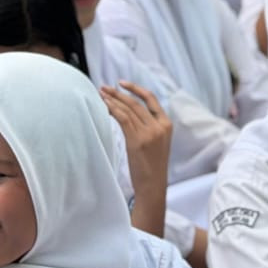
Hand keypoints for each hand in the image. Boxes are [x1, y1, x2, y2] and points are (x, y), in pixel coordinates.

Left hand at [101, 81, 171, 196]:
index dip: (137, 89)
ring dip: (113, 99)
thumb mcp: (157, 143)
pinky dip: (113, 109)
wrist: (153, 183)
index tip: (123, 83)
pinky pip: (123, 118)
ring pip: (129, 109)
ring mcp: (149, 133)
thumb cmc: (152, 166)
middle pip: (137, 103)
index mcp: (167, 125)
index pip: (152, 100)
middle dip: (119, 93)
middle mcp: (159, 126)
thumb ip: (150, 127)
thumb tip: (131, 114)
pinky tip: (104, 104)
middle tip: (104, 87)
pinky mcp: (137, 140)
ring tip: (101, 93)